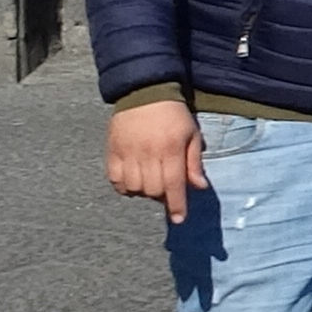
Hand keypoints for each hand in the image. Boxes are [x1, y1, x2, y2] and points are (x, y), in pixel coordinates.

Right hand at [105, 99, 206, 224]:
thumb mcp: (191, 134)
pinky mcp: (112, 150)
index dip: (177, 205)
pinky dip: (123, 186)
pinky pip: (115, 179)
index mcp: (170, 149)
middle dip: (162, 196)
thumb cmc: (173, 114)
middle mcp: (148, 153)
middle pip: (153, 189)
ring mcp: (127, 152)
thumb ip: (194, 162)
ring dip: (143, 192)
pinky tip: (132, 181)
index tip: (179, 219)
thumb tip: (199, 187)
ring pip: (133, 187)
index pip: (174, 184)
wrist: (145, 91)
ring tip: (150, 182)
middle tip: (166, 189)